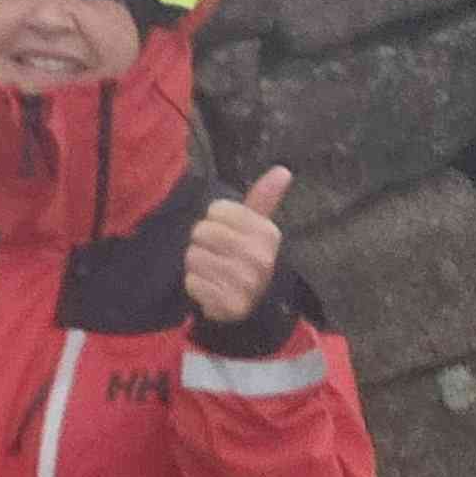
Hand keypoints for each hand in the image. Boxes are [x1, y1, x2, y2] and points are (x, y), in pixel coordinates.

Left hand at [185, 165, 292, 324]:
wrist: (255, 306)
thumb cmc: (249, 257)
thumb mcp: (258, 227)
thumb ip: (264, 198)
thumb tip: (283, 169)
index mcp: (267, 233)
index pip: (216, 209)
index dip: (215, 220)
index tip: (228, 232)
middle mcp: (260, 257)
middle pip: (201, 231)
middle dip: (203, 242)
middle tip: (218, 254)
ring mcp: (246, 282)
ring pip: (194, 256)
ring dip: (198, 265)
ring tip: (214, 271)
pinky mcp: (229, 304)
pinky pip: (192, 282)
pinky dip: (196, 285)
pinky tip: (211, 288)